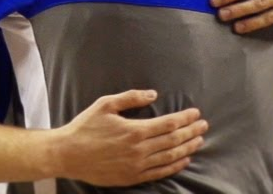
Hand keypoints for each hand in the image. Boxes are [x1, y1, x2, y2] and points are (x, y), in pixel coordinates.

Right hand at [52, 90, 206, 186]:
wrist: (68, 154)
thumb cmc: (85, 126)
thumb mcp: (105, 104)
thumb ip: (131, 97)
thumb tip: (153, 94)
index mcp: (134, 130)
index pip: (168, 124)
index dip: (185, 118)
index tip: (196, 113)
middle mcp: (139, 150)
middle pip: (173, 141)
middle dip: (191, 132)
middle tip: (204, 125)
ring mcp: (136, 166)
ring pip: (170, 157)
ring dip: (187, 148)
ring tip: (199, 141)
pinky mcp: (132, 177)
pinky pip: (159, 172)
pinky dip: (174, 166)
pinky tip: (184, 160)